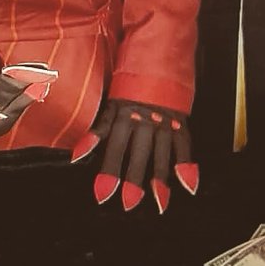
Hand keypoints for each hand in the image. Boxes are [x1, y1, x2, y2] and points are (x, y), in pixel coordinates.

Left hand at [71, 99, 197, 212]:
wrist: (157, 61)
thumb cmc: (129, 88)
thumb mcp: (110, 106)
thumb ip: (97, 133)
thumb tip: (76, 157)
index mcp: (124, 117)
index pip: (115, 149)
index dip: (109, 171)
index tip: (103, 194)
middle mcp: (144, 122)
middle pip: (138, 155)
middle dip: (134, 179)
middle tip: (130, 203)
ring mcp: (164, 123)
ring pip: (162, 154)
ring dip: (160, 179)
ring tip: (159, 204)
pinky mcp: (180, 123)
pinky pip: (184, 146)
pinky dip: (187, 166)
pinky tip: (189, 186)